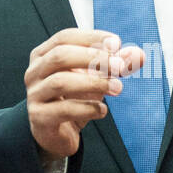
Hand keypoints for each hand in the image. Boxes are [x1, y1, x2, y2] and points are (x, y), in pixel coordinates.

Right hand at [25, 28, 143, 157]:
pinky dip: (87, 109)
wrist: (58, 134)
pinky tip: (103, 110)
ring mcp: (34, 95)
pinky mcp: (39, 118)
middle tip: (120, 66)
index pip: (65, 37)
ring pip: (61, 82)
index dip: (91, 37)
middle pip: (60, 56)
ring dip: (94, 83)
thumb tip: (138, 55)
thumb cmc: (74, 99)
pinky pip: (63, 110)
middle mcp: (34, 72)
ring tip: (118, 88)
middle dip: (93, 58)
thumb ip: (115, 65)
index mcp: (44, 55)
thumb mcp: (96, 78)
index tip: (116, 43)